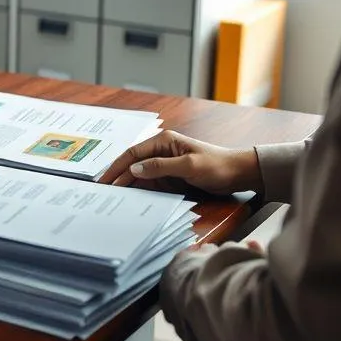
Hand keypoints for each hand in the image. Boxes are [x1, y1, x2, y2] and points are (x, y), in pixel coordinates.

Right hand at [96, 130, 262, 194]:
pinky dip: (139, 190)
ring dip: (127, 184)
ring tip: (112, 197)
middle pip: (133, 163)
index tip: (104, 180)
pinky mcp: (170, 177)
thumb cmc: (216, 166)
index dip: (117, 166)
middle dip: (118, 176)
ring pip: (139, 175)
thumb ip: (161, 167)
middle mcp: (161, 151)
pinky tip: (131, 198)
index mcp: (164, 141)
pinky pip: (150, 183)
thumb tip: (134, 169)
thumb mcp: (189, 166)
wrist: (238, 174)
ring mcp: (165, 164)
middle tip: (103, 191)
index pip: (133, 153)